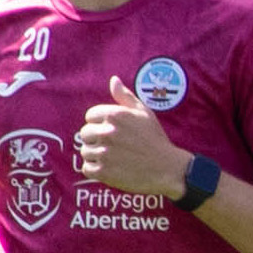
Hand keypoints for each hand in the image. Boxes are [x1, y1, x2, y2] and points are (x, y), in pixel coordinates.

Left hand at [81, 79, 192, 199]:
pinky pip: (86, 168)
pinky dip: (96, 170)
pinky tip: (110, 168)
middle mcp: (107, 132)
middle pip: (85, 134)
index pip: (90, 116)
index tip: (114, 132)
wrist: (167, 168)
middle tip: (114, 147)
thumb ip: (125, 96)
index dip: (100, 124)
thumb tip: (113, 80)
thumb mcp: (144, 113)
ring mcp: (104, 153)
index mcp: (114, 115)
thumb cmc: (155, 139)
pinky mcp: (103, 172)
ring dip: (96, 155)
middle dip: (97, 140)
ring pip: (85, 151)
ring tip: (114, 158)